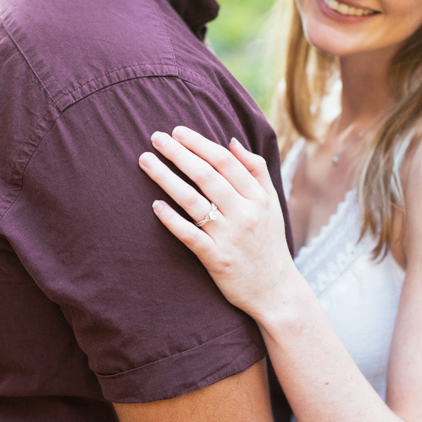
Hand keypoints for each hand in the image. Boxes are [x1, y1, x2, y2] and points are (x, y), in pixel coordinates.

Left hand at [138, 126, 297, 319]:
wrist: (275, 290)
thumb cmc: (268, 242)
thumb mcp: (272, 204)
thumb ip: (256, 170)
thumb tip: (231, 140)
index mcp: (259, 198)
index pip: (225, 162)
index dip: (199, 143)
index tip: (177, 131)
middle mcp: (245, 214)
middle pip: (207, 176)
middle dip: (178, 153)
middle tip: (155, 137)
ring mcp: (230, 237)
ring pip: (194, 201)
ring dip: (166, 178)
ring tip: (146, 162)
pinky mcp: (217, 260)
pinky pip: (190, 235)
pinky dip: (172, 219)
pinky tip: (155, 205)